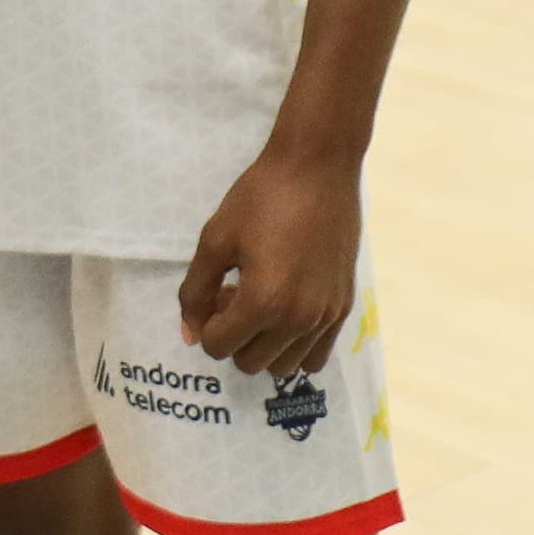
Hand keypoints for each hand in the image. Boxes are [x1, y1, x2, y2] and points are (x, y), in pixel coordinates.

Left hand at [176, 145, 360, 376]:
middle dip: (233, 335)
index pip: (219, 346)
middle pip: (250, 362)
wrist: (317, 168)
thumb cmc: (260, 198)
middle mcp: (299, 319)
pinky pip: (317, 356)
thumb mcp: (215, 240)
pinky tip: (287, 309)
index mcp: (263, 301)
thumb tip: (189, 335)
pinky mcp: (344, 307)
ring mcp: (326, 316)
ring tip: (263, 301)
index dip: (207, 323)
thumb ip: (195, 291)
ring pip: (283, 366)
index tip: (216, 291)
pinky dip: (294, 345)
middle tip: (235, 294)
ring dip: (264, 344)